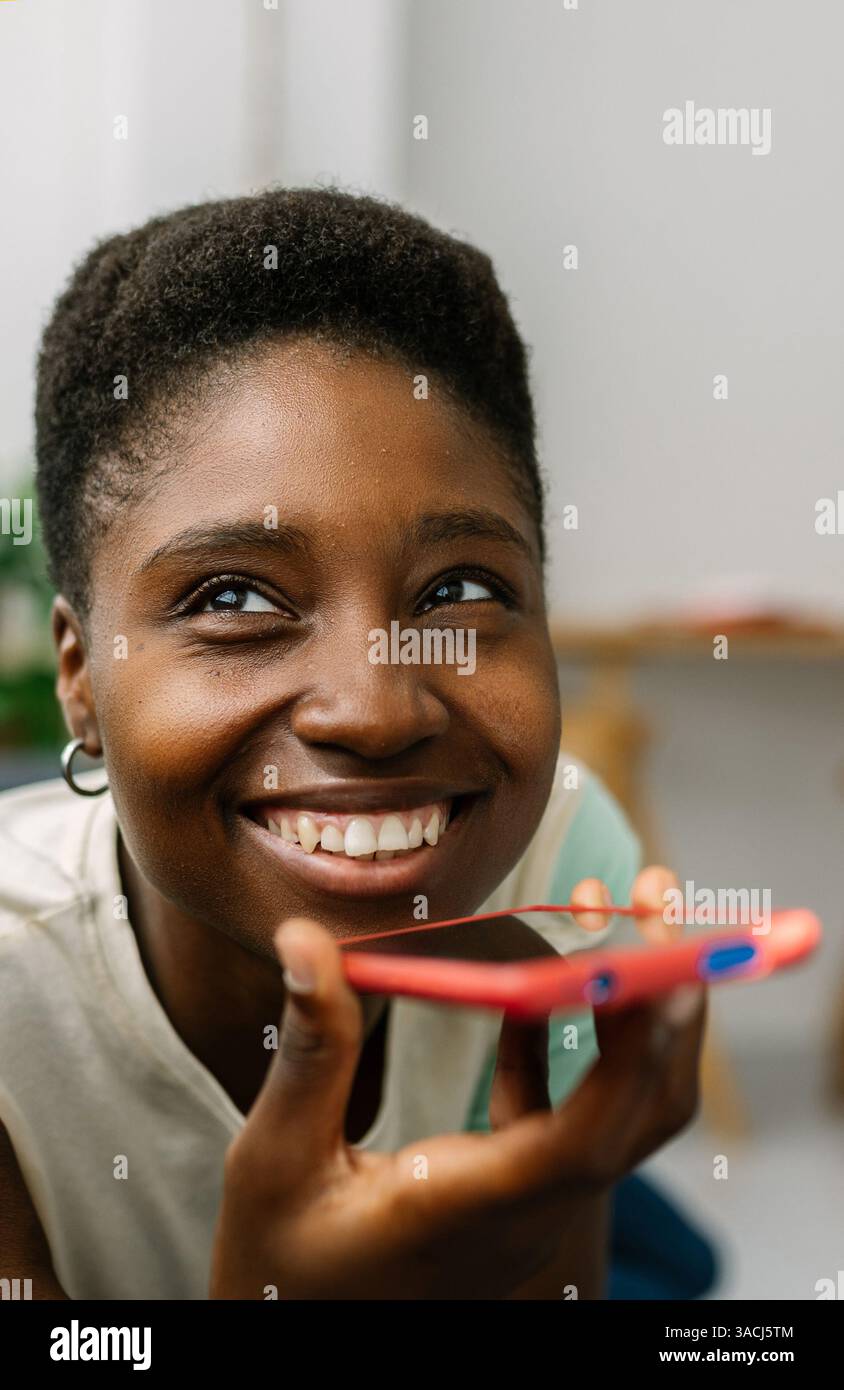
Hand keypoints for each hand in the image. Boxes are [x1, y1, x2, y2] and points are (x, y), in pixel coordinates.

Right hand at [210, 867, 704, 1299]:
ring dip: (630, 1009)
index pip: (592, 1130)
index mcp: (476, 1203)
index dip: (636, 1045)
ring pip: (623, 1105)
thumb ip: (309, 1052)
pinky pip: (570, 1107)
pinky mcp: (521, 1187)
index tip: (656, 959)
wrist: (303, 1336)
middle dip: (665, 999)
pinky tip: (523, 982)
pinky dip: (566, 1039)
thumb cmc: (283, 1266)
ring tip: (604, 912)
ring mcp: (534, 1198)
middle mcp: (529, 1204)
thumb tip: (308, 942)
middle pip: (642, 1107)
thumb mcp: (277, 1160)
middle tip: (656, 899)